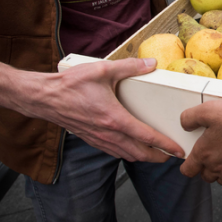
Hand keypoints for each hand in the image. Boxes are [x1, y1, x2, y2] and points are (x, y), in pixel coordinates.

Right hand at [26, 58, 183, 161]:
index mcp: (115, 118)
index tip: (178, 151)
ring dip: (143, 157)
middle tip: (172, 156)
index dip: (165, 145)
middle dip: (158, 157)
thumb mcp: (103, 70)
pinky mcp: (91, 139)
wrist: (43, 98)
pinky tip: (131, 147)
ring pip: (127, 155)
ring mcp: (99, 139)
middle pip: (139, 153)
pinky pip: (114, 152)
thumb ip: (129, 66)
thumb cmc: (70, 85)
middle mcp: (108, 133)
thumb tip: (151, 64)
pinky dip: (127, 153)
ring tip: (156, 154)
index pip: (147, 137)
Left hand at [179, 100, 221, 186]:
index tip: (191, 161)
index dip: (188, 165)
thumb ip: (191, 117)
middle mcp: (217, 168)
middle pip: (205, 176)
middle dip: (206, 167)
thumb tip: (184, 123)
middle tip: (214, 152)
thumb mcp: (211, 110)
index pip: (188, 170)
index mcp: (204, 154)